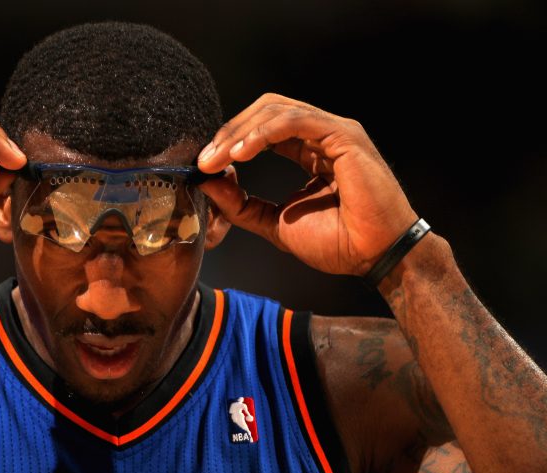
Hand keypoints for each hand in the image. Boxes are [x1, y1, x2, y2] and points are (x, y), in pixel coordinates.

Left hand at [197, 93, 417, 275]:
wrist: (374, 256)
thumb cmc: (338, 242)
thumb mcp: (274, 223)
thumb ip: (240, 203)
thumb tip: (207, 182)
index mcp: (308, 151)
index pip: (262, 128)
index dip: (231, 140)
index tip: (204, 165)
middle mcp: (321, 135)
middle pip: (266, 111)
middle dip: (230, 132)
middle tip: (205, 158)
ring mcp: (334, 132)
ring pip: (277, 110)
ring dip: (241, 132)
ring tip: (218, 157)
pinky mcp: (344, 135)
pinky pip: (296, 121)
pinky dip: (263, 133)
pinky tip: (242, 152)